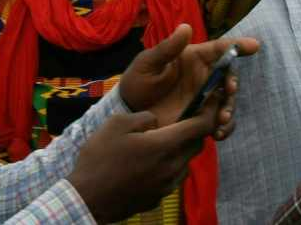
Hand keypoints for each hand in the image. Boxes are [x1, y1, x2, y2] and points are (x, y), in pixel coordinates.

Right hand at [69, 97, 227, 222]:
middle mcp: (172, 166)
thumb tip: (156, 121)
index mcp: (164, 145)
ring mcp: (167, 185)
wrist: (88, 199)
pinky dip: (169, 165)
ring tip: (160, 141)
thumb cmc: (99, 158)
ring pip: (185, 161)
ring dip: (180, 149)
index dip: (210, 111)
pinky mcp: (159, 197)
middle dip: (194, 130)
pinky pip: (173, 176)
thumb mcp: (116, 124)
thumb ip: (143, 117)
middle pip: (196, 144)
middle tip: (182, 119)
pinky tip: (148, 162)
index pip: (200, 126)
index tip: (212, 101)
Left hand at [119, 24, 255, 132]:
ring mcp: (204, 98)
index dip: (238, 45)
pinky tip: (218, 133)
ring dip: (230, 108)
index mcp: (193, 58)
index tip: (255, 45)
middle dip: (233, 83)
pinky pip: (220, 122)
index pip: (219, 49)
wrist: (129, 113)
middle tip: (229, 90)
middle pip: (229, 76)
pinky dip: (225, 128)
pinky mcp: (202, 118)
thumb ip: (167, 48)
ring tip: (221, 119)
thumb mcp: (148, 63)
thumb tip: (186, 27)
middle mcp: (203, 77)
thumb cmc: (137, 82)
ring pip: (227, 101)